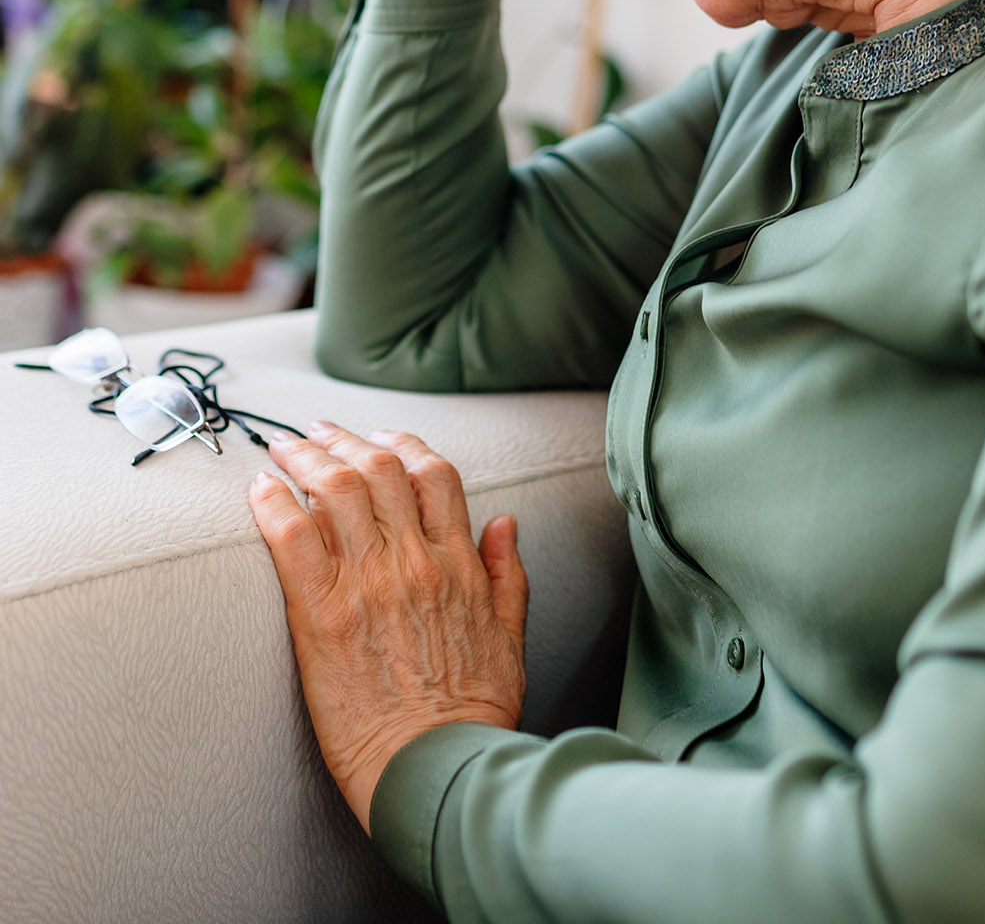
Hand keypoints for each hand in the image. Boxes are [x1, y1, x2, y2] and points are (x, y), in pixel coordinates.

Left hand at [248, 422, 529, 833]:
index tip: (379, 435)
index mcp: (458, 562)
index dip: (403, 443)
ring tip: (283, 448)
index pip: (432, 474)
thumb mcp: (511, 633)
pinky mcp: (321, 617)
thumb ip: (508, 572)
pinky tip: (260, 490)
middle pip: (378, 469)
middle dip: (343, 439)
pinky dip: (273, 506)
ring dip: (305, 458)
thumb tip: (505, 522)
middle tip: (318, 432)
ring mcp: (367, 584)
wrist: (436, 766)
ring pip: (334, 490)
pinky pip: (291, 541)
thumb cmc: (475, 711)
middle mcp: (414, 560)